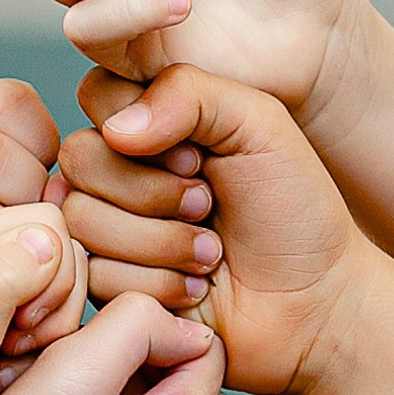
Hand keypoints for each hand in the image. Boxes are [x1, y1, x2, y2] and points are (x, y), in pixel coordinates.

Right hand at [62, 67, 376, 391]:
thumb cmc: (294, 210)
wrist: (313, 302)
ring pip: (83, 220)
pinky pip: (94, 274)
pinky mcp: (110, 285)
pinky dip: (157, 283)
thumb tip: (115, 126)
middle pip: (80, 159)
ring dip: (160, 242)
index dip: (145, 130)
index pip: (99, 96)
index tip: (201, 157)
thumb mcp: (259, 125)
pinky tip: (195, 287)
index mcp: (155, 121)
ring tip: (210, 254)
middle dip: (153, 192)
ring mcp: (110, 229)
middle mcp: (122, 171)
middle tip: (208, 206)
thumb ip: (189, 92)